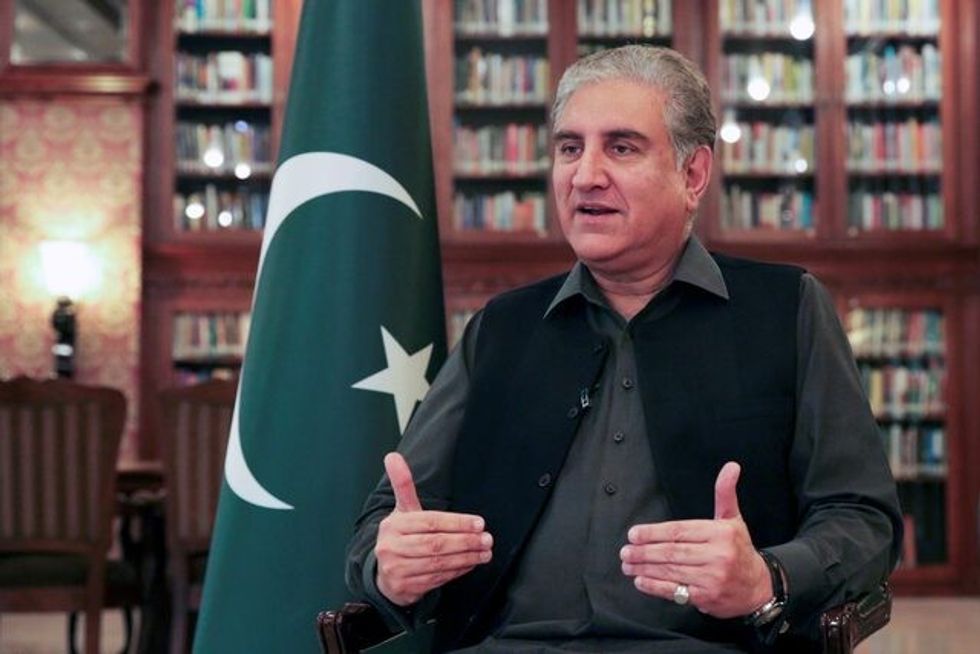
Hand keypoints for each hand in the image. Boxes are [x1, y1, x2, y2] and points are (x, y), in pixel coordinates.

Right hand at [374, 452, 492, 605]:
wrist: (384, 574)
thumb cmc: (400, 537)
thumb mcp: (402, 511)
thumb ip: (403, 484)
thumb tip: (393, 456)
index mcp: (394, 525)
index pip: (430, 522)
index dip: (457, 523)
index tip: (479, 523)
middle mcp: (392, 547)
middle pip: (435, 544)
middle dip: (465, 542)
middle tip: (486, 539)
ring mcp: (396, 569)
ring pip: (438, 563)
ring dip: (466, 558)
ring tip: (484, 552)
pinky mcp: (404, 588)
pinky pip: (436, 579)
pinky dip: (457, 572)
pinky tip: (470, 564)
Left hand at [620, 461, 772, 617]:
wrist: (759, 588)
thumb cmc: (740, 550)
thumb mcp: (733, 520)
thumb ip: (725, 493)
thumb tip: (731, 466)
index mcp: (720, 533)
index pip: (679, 531)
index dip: (653, 533)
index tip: (634, 534)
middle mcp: (717, 555)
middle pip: (672, 551)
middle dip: (644, 551)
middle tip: (625, 551)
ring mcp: (712, 578)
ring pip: (671, 571)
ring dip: (645, 568)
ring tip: (628, 564)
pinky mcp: (707, 597)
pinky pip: (676, 591)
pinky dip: (655, 587)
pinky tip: (640, 581)